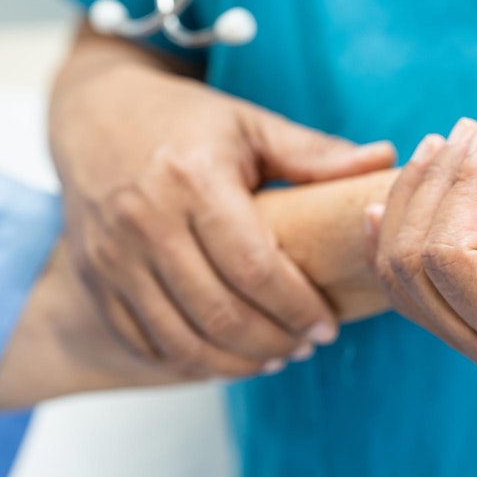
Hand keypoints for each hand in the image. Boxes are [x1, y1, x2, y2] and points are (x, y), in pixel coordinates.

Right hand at [52, 50, 394, 376]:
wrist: (96, 114)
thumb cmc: (185, 121)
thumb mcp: (250, 124)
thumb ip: (314, 152)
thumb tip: (383, 160)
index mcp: (193, 179)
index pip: (255, 268)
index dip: (297, 307)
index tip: (327, 326)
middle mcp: (145, 221)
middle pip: (219, 313)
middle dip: (274, 341)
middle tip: (306, 346)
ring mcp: (112, 255)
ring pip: (180, 338)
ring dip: (234, 361)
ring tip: (273, 356)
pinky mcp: (93, 277)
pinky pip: (143, 341)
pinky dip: (188, 362)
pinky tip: (224, 357)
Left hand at [371, 92, 476, 384]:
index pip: (454, 257)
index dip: (462, 187)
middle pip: (413, 265)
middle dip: (435, 186)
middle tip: (470, 131)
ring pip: (397, 272)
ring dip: (414, 198)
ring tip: (446, 145)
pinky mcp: (464, 330)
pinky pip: (400, 284)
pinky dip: (395, 230)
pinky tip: (392, 197)